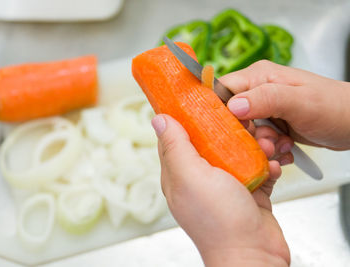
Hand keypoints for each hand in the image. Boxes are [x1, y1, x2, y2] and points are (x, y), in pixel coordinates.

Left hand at [151, 114, 289, 266]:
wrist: (255, 255)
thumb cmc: (220, 221)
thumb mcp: (191, 176)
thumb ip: (176, 147)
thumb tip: (159, 119)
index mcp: (179, 174)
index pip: (176, 137)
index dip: (186, 116)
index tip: (201, 99)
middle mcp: (200, 179)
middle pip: (211, 140)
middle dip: (230, 129)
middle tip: (245, 124)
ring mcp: (225, 185)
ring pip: (238, 151)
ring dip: (254, 145)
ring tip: (265, 148)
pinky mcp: (248, 191)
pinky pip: (257, 167)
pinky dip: (267, 163)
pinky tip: (272, 166)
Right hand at [220, 60, 349, 150]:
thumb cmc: (335, 108)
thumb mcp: (301, 102)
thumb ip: (267, 99)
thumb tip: (233, 106)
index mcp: (259, 76)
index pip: (221, 90)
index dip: (219, 112)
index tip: (232, 130)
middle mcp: (256, 90)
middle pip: (229, 115)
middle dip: (245, 134)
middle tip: (267, 142)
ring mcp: (263, 107)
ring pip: (242, 131)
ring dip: (259, 144)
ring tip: (280, 145)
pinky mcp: (270, 122)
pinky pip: (256, 139)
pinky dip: (267, 148)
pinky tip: (284, 148)